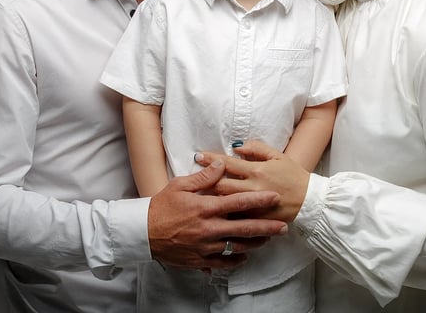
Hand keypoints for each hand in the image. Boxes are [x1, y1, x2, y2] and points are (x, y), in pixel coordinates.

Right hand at [148, 159, 287, 269]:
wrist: (142, 233)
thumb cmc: (161, 206)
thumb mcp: (180, 185)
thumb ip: (203, 177)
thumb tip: (221, 164)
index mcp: (206, 208)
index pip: (238, 203)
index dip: (259, 200)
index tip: (275, 197)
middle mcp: (209, 228)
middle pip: (244, 228)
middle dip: (266, 226)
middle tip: (283, 225)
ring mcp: (206, 246)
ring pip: (237, 246)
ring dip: (255, 243)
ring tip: (268, 239)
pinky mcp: (200, 260)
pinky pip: (223, 262)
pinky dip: (236, 259)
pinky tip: (245, 255)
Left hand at [195, 140, 309, 222]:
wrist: (310, 201)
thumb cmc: (294, 176)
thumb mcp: (278, 156)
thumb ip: (257, 149)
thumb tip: (238, 147)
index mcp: (257, 171)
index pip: (228, 163)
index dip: (211, 159)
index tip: (198, 156)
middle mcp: (253, 188)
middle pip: (221, 185)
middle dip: (205, 181)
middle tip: (192, 178)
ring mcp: (254, 206)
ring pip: (226, 203)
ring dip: (211, 199)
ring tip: (197, 196)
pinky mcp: (257, 220)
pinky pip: (236, 218)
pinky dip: (224, 215)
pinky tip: (214, 214)